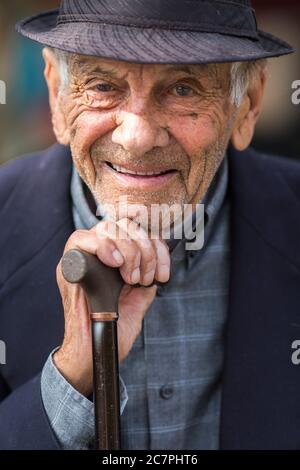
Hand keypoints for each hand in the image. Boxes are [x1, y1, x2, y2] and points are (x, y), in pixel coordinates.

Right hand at [53, 218, 169, 395]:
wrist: (93, 354)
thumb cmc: (113, 329)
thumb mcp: (138, 300)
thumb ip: (146, 279)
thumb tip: (158, 263)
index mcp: (112, 261)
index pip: (129, 227)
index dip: (147, 229)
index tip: (161, 246)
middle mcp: (95, 255)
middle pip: (120, 225)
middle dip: (143, 247)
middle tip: (145, 276)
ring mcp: (80, 260)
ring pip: (105, 228)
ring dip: (128, 249)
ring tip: (132, 278)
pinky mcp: (68, 268)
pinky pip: (79, 240)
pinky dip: (103, 246)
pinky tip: (115, 264)